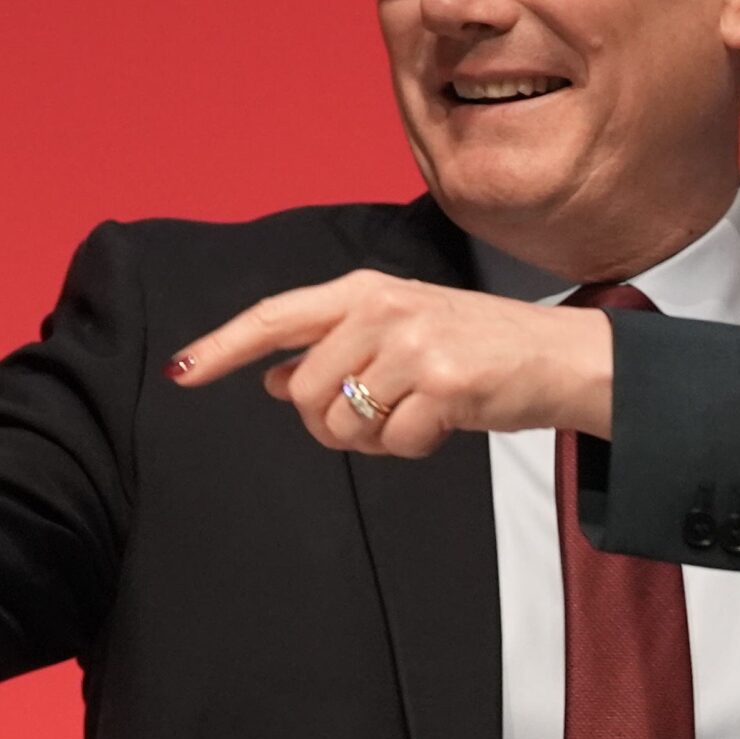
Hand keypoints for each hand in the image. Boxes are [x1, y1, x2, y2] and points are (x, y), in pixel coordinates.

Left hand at [168, 271, 612, 456]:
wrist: (558, 356)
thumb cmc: (476, 347)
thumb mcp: (398, 332)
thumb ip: (333, 349)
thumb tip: (270, 379)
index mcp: (364, 290)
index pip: (275, 316)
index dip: (222, 346)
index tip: (181, 372)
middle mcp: (382, 308)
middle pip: (305, 393)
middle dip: (330, 423)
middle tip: (377, 417)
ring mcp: (414, 344)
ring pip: (344, 423)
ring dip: (374, 439)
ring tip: (416, 414)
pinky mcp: (444, 384)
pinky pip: (394, 442)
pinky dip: (414, 448)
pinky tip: (446, 423)